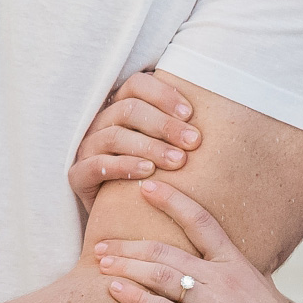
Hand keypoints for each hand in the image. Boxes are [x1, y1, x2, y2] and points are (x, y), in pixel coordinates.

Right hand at [67, 69, 199, 208]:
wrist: (127, 218)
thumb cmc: (157, 177)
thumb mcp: (171, 148)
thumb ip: (185, 130)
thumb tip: (224, 111)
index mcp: (121, 108)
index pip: (136, 84)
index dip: (163, 94)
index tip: (190, 113)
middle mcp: (101, 123)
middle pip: (128, 109)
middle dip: (165, 124)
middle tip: (193, 141)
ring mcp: (87, 148)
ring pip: (114, 135)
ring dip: (149, 145)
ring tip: (177, 161)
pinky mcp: (78, 175)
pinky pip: (96, 165)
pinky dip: (124, 166)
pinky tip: (148, 172)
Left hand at [94, 179, 302, 302]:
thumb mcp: (260, 292)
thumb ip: (235, 278)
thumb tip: (217, 271)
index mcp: (238, 263)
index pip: (202, 221)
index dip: (173, 201)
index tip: (147, 188)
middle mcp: (223, 277)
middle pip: (167, 249)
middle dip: (130, 243)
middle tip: (102, 241)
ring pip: (160, 274)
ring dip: (126, 265)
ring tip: (101, 261)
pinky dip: (135, 298)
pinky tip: (114, 290)